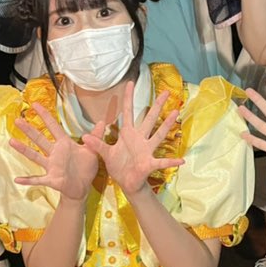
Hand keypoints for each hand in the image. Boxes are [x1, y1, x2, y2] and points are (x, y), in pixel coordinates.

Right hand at [11, 104, 101, 201]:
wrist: (83, 188)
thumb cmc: (85, 168)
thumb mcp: (92, 151)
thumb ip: (96, 137)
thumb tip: (103, 122)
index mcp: (64, 144)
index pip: (53, 126)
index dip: (45, 115)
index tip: (35, 105)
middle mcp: (55, 153)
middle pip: (40, 139)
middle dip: (29, 130)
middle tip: (17, 120)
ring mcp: (51, 166)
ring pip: (35, 156)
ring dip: (23, 149)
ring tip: (12, 142)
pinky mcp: (51, 179)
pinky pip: (37, 179)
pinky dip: (28, 180)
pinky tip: (17, 179)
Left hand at [82, 82, 182, 196]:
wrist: (127, 183)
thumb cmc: (118, 166)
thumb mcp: (105, 154)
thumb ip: (97, 144)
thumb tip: (83, 136)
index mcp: (128, 134)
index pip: (128, 112)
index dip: (129, 98)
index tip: (131, 83)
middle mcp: (140, 139)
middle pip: (149, 119)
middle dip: (157, 106)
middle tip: (166, 92)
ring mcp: (146, 150)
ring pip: (158, 135)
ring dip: (167, 124)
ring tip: (176, 112)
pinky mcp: (149, 163)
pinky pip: (162, 162)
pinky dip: (171, 162)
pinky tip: (182, 161)